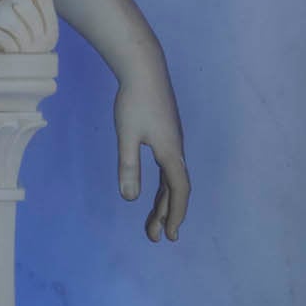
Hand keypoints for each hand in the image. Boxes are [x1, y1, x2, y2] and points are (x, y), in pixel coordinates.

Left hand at [114, 71, 189, 241]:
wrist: (144, 68)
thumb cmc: (133, 101)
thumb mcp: (126, 135)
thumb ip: (128, 166)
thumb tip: (130, 199)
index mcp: (170, 152)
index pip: (178, 191)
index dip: (175, 214)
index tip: (170, 235)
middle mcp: (176, 150)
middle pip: (175, 189)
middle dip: (166, 214)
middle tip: (156, 237)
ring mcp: (172, 142)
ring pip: (171, 179)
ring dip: (164, 201)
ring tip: (153, 222)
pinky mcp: (166, 135)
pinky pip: (168, 167)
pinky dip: (163, 184)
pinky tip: (155, 191)